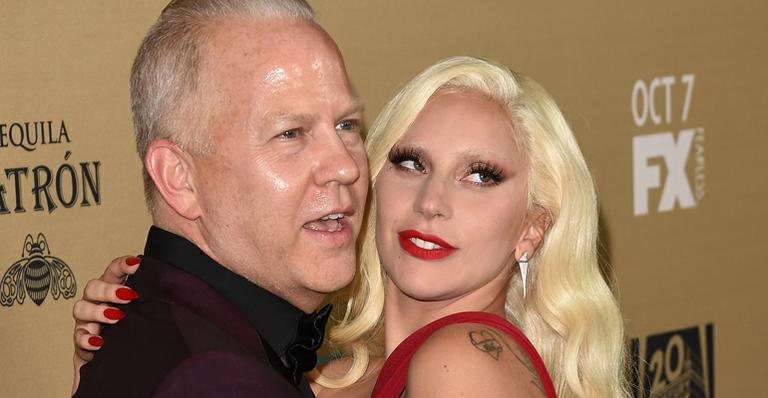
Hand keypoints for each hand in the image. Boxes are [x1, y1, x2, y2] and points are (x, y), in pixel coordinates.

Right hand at [71, 255, 140, 393]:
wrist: (117, 359)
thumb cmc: (133, 329)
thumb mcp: (144, 312)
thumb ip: (152, 300)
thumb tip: (176, 291)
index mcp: (112, 289)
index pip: (114, 271)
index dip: (122, 265)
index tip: (136, 264)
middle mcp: (96, 302)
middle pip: (93, 287)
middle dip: (109, 290)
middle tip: (128, 295)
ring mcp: (86, 320)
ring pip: (81, 308)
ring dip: (97, 311)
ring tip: (116, 317)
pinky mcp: (82, 341)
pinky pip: (78, 337)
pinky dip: (87, 338)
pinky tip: (99, 342)